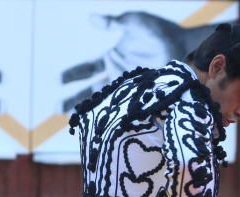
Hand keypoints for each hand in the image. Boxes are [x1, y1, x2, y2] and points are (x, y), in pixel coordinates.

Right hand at [60, 11, 217, 112]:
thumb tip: (91, 20)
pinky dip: (114, 120)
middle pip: (90, 91)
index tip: (56, 82)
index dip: (72, 75)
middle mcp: (117, 77)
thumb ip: (113, 23)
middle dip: (73, 100)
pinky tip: (105, 131)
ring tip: (77, 126)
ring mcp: (129, 91)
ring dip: (91, 115)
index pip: (86, 70)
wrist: (184, 47)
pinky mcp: (141, 100)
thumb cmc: (158, 31)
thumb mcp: (133, 23)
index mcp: (111, 59)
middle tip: (56, 110)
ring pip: (105, 105)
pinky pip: (124, 112)